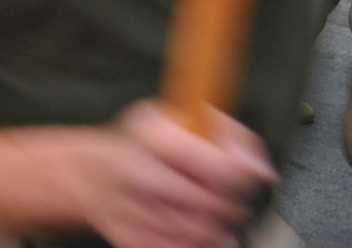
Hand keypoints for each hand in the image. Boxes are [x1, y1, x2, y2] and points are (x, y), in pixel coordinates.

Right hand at [79, 101, 275, 247]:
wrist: (90, 176)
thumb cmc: (139, 145)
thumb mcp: (175, 117)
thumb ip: (222, 133)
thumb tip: (261, 169)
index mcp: (156, 137)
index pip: (222, 168)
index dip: (244, 175)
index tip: (250, 174)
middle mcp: (143, 173)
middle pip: (214, 206)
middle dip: (231, 206)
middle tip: (231, 199)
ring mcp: (133, 211)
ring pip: (201, 234)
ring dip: (217, 230)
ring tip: (215, 216)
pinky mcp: (131, 240)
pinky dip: (196, 246)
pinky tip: (197, 234)